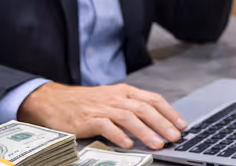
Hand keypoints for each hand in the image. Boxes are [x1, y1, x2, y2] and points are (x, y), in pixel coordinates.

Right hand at [18, 83, 186, 149]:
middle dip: (163, 123)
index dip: (169, 112)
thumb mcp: (113, 99)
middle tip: (175, 136)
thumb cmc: (87, 103)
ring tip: (157, 143)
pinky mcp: (88, 119)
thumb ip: (133, 108)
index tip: (181, 124)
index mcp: (125, 91)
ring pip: (129, 117)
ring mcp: (102, 107)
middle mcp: (116, 97)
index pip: (153, 99)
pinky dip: (119, 136)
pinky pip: (107, 127)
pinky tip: (128, 145)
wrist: (54, 101)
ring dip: (146, 132)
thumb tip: (158, 123)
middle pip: (145, 109)